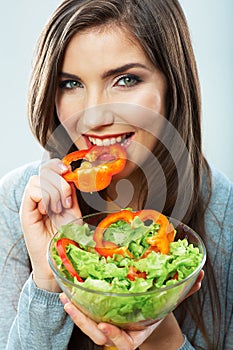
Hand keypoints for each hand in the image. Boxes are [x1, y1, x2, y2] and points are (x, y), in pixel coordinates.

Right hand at [20, 159, 81, 290]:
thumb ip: (71, 192)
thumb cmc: (66, 235)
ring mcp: (31, 202)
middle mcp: (40, 194)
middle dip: (59, 181)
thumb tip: (71, 176)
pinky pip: (32, 191)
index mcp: (51, 191)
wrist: (59, 255)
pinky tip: (48, 211)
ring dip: (54, 192)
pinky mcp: (26, 211)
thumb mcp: (74, 209)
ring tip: (58, 209)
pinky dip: (44, 198)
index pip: (49, 168)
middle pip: (44, 170)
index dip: (57, 165)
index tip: (67, 170)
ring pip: (38, 179)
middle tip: (66, 200)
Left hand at [59, 270, 203, 348]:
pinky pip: (87, 314)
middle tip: (73, 307)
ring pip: (89, 325)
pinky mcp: (100, 313)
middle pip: (99, 335)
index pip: (125, 343)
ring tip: (66, 298)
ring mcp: (108, 323)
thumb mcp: (169, 300)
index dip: (114, 337)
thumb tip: (198, 276)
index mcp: (136, 331)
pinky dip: (77, 305)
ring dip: (76, 313)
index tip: (105, 325)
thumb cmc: (156, 307)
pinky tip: (69, 293)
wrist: (146, 310)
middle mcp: (120, 331)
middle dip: (84, 323)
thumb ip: (183, 291)